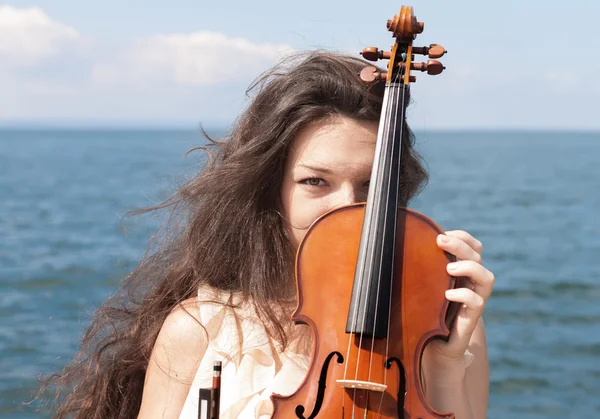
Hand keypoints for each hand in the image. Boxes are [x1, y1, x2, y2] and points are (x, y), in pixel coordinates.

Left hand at [424, 230, 494, 366]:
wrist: (430, 348)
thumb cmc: (423, 313)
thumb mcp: (420, 286)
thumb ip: (419, 267)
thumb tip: (398, 242)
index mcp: (461, 272)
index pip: (472, 246)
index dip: (462, 237)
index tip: (441, 234)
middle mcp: (470, 284)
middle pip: (478, 256)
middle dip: (460, 245)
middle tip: (440, 241)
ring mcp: (473, 301)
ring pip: (487, 277)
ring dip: (469, 267)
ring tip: (450, 268)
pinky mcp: (470, 319)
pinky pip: (478, 303)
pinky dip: (464, 295)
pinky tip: (447, 294)